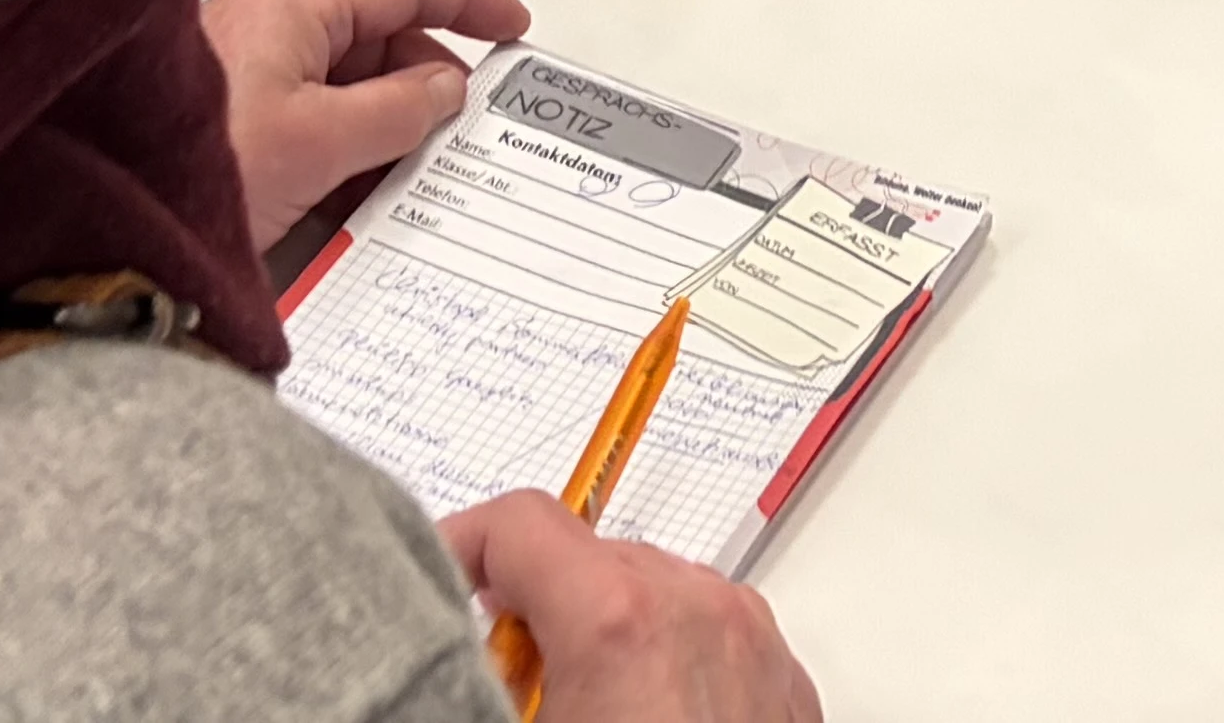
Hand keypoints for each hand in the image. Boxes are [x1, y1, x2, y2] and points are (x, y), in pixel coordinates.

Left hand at [194, 0, 522, 251]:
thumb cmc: (205, 163)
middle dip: (426, 72)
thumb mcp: (321, 141)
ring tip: (418, 167)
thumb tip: (447, 86)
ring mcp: (244, 67)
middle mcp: (269, 21)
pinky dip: (345, 142)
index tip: (514, 25)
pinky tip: (362, 188)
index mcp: (295, 4)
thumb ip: (400, 109)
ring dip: (385, 118)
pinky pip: (308, 113)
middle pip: (375, 31)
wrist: (100, 218)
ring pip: (342, 79)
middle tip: (469, 124)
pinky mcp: (228, 113)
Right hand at [443, 494, 822, 722]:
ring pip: (654, 594)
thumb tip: (459, 640)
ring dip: (604, 633)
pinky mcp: (786, 682)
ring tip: (577, 706)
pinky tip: (639, 718)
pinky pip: (710, 636)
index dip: (463, 548)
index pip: (520, 521)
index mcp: (619, 620)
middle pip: (590, 560)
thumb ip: (478, 663)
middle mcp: (698, 609)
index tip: (438, 588)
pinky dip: (667, 663)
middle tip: (501, 680)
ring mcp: (752, 643)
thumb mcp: (516, 721)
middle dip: (536, 606)